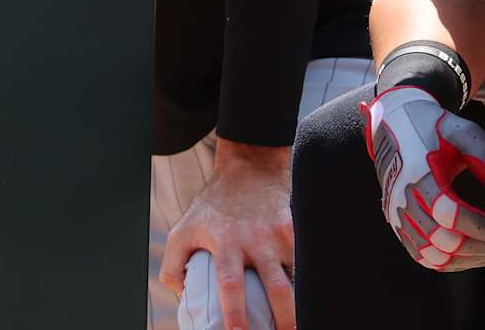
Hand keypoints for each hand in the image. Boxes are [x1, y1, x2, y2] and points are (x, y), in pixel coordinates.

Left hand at [159, 141, 295, 329]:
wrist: (249, 169)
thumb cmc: (213, 206)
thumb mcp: (184, 229)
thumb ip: (174, 263)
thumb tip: (181, 295)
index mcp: (225, 242)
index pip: (230, 284)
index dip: (235, 312)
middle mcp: (255, 240)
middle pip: (275, 287)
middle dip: (284, 317)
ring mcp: (278, 234)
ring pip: (296, 276)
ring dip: (301, 303)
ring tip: (301, 323)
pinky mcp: (295, 227)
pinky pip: (306, 258)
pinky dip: (309, 278)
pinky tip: (310, 295)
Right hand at [362, 86, 484, 271]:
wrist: (392, 124)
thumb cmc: (432, 126)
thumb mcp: (462, 130)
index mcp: (420, 175)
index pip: (451, 215)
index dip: (481, 229)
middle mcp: (405, 199)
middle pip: (443, 241)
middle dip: (478, 248)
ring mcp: (398, 214)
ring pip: (431, 254)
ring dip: (464, 259)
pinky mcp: (396, 222)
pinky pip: (420, 254)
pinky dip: (445, 263)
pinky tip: (467, 256)